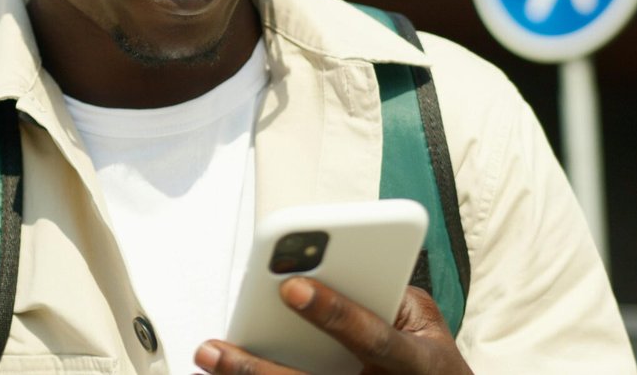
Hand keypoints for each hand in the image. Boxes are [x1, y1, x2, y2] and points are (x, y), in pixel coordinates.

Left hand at [194, 277, 472, 374]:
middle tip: (214, 347)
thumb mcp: (424, 322)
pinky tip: (228, 371)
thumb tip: (324, 272)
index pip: (373, 339)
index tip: (290, 286)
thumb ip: (383, 292)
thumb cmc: (427, 356)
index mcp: (417, 363)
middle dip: (258, 369)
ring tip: (209, 358)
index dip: (335, 313)